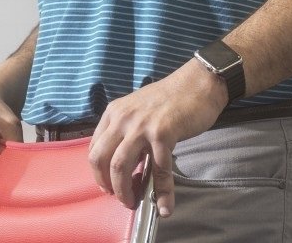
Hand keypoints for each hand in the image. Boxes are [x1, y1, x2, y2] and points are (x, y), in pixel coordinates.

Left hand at [88, 59, 227, 217]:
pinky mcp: (162, 134)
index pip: (94, 148)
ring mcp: (141, 126)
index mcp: (113, 113)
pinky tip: (164, 207)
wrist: (197, 84)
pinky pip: (159, 170)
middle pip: (101, 159)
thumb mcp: (138, 111)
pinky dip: (162, 193)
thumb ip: (128, 133)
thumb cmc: (170, 100)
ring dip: (124, 191)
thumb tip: (128, 167)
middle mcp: (122, 118)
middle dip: (107, 185)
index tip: (107, 186)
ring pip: (120, 166)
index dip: (98, 173)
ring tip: (134, 203)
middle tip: (120, 199)